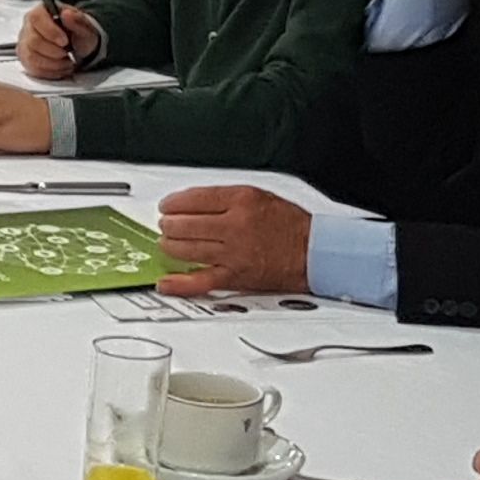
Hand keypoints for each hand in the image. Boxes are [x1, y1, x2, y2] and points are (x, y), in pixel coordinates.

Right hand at [16, 2, 98, 79]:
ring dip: (53, 63)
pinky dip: (50, 71)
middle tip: (68, 53)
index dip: (50, 31)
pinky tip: (60, 67)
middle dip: (54, 51)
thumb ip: (77, 20)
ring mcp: (25, 43)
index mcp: (42, 11)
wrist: (78, 47)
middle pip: (33, 41)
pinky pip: (33, 68)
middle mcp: (29, 25)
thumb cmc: (78, 34)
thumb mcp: (84, 26)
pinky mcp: (25, 58)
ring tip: (67, 62)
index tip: (65, 41)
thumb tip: (66, 14)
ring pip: (32, 57)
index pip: (36, 18)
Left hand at [151, 186, 310, 293]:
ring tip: (168, 243)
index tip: (167, 206)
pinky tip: (166, 281)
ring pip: (186, 250)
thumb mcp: (258, 196)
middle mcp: (235, 225)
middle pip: (185, 224)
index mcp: (241, 200)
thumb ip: (225, 198)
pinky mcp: (235, 276)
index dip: (173, 203)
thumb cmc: (290, 225)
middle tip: (167, 225)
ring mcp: (233, 253)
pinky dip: (180, 283)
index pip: (194, 199)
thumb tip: (192, 204)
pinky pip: (200, 281)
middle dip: (170, 224)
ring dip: (170, 246)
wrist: (314, 251)